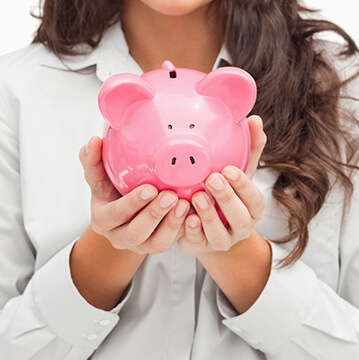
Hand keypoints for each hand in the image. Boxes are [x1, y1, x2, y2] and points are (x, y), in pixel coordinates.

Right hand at [79, 136, 189, 254]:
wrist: (125, 214)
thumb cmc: (112, 190)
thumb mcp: (100, 177)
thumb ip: (94, 161)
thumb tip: (93, 141)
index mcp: (103, 220)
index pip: (115, 214)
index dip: (133, 203)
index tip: (149, 188)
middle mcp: (119, 237)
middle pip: (136, 232)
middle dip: (154, 214)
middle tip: (170, 196)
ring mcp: (140, 245)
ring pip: (156, 244)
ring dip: (171, 224)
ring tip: (184, 204)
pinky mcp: (157, 246)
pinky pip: (172, 243)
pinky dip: (183, 229)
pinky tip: (193, 213)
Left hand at [177, 115, 266, 257]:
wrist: (209, 226)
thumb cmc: (225, 195)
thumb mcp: (237, 174)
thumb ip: (248, 149)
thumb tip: (254, 119)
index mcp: (252, 209)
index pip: (255, 199)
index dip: (243, 186)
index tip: (228, 169)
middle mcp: (241, 227)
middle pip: (240, 218)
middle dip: (226, 199)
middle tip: (211, 179)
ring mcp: (221, 241)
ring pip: (220, 235)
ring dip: (209, 216)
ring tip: (197, 197)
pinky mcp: (201, 247)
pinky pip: (198, 242)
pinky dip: (192, 232)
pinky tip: (186, 218)